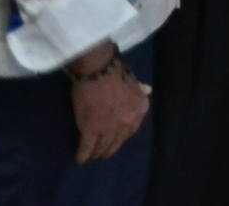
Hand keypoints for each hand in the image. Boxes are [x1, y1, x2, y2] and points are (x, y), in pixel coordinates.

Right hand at [69, 45, 149, 163]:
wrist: (99, 69)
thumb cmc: (116, 70)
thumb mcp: (134, 80)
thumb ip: (139, 90)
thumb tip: (147, 90)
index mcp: (139, 109)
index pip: (131, 129)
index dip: (121, 136)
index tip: (115, 140)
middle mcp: (128, 122)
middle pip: (117, 142)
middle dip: (109, 149)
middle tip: (102, 153)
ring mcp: (110, 128)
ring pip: (103, 146)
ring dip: (96, 153)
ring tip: (91, 157)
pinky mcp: (92, 130)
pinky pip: (88, 147)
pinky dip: (83, 155)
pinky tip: (80, 159)